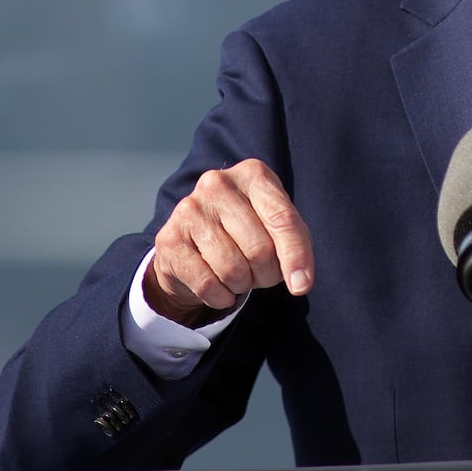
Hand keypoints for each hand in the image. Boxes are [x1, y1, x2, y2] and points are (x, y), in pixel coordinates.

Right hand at [143, 158, 314, 326]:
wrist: (193, 244)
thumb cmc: (246, 232)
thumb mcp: (276, 228)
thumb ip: (295, 246)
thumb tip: (300, 282)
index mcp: (252, 174)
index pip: (283, 219)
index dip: (296, 256)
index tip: (302, 286)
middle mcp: (218, 184)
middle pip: (260, 249)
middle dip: (266, 274)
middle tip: (260, 273)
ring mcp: (190, 208)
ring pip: (233, 270)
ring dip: (242, 286)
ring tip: (238, 275)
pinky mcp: (169, 238)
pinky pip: (207, 284)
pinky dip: (221, 296)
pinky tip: (219, 287)